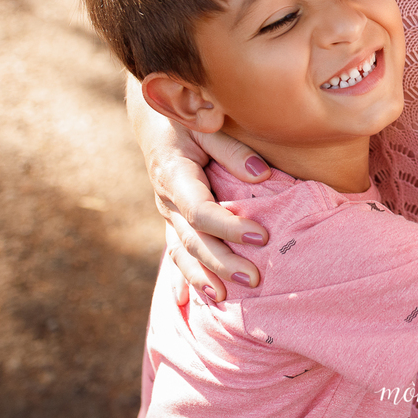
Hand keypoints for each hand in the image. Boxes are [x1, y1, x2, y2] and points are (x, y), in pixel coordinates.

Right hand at [127, 75, 271, 301]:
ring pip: (181, 251)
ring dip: (202, 277)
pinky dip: (181, 277)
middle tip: (255, 279)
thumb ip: (231, 150)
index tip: (262, 235)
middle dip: (222, 263)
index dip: (229, 226)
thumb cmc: (187, 115)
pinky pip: (175, 252)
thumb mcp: (205, 123)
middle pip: (193, 239)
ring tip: (224, 300)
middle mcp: (166, 199)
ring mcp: (167, 212)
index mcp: (174, 174)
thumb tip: (261, 176)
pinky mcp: (172, 218)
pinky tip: (186, 303)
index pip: (201, 210)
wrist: (155, 116)